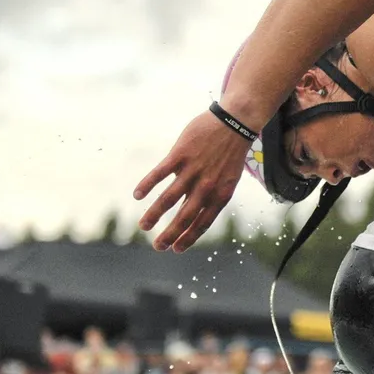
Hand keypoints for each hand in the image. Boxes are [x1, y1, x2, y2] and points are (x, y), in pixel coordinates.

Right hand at [134, 110, 249, 251]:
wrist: (235, 123)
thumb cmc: (229, 153)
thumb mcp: (227, 179)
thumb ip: (209, 195)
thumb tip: (190, 212)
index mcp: (220, 194)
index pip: (203, 222)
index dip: (189, 238)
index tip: (176, 249)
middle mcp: (206, 185)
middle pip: (185, 216)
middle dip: (170, 234)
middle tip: (158, 247)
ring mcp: (193, 170)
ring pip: (169, 198)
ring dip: (155, 214)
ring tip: (144, 226)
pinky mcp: (180, 155)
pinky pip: (160, 173)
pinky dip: (147, 184)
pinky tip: (137, 195)